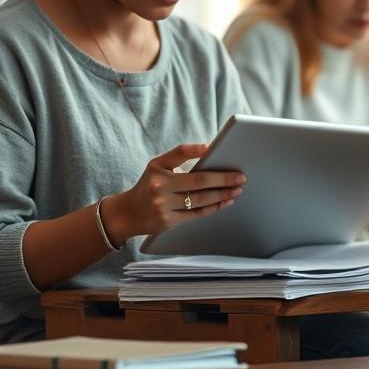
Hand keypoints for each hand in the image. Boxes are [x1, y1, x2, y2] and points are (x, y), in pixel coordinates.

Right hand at [101, 144, 245, 242]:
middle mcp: (159, 186)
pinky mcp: (168, 221)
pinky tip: (226, 202)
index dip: (198, 149)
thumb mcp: (157, 166)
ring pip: (200, 199)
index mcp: (158, 168)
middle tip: (241, 177)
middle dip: (223, 179)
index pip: (180, 153)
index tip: (216, 147)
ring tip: (237, 190)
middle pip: (199, 181)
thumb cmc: (149, 186)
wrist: (127, 214)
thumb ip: (179, 157)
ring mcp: (164, 205)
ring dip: (222, 194)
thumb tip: (209, 149)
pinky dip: (214, 208)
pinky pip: (197, 214)